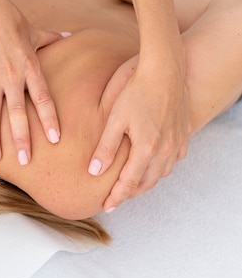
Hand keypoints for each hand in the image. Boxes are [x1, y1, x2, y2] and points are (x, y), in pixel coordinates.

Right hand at [0, 0, 64, 164]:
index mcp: (29, 65)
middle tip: (26, 160)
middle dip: (21, 136)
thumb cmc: (12, 20)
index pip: (42, 96)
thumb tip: (71, 36)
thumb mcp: (36, 31)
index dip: (48, 117)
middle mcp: (11, 75)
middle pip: (16, 110)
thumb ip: (53, 38)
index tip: (54, 138)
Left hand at [89, 54, 189, 210]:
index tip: (106, 206)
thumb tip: (94, 172)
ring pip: (162, 173)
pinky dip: (162, 168)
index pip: (129, 183)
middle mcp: (165, 150)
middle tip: (116, 198)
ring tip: (132, 184)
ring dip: (146, 182)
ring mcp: (177, 143)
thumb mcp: (115, 118)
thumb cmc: (137, 91)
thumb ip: (106, 147)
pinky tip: (154, 165)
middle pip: (147, 182)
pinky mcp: (184, 134)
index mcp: (146, 149)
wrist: (165, 71)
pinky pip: (174, 160)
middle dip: (131, 193)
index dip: (117, 196)